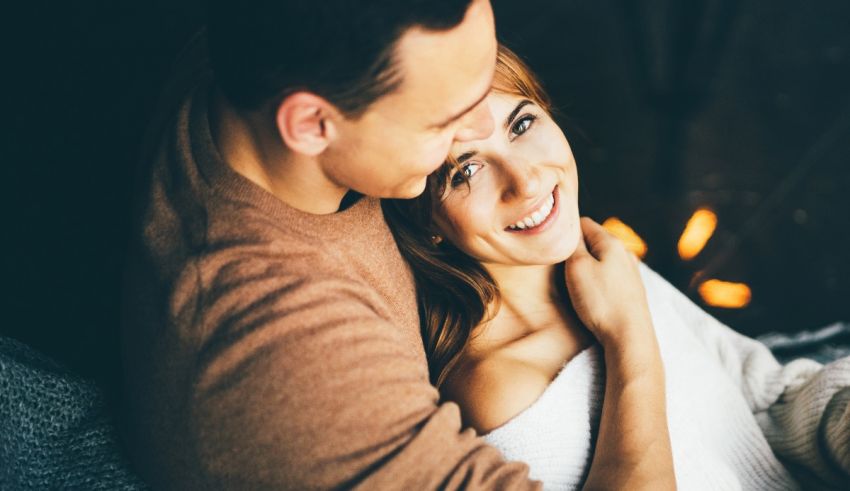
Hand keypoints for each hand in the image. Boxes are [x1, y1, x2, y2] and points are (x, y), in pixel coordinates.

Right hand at [564, 217, 653, 347]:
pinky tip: (593, 296)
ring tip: (576, 284)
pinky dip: (598, 280)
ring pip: (602, 259)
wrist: (629, 336)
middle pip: (594, 241)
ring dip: (587, 267)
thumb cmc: (601, 302)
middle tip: (562, 268)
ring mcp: (631, 271)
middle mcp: (625, 252)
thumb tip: (571, 231)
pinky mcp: (632, 289)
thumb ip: (573, 245)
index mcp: (612, 242)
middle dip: (577, 251)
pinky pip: (609, 275)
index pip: (583, 223)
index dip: (566, 233)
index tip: (555, 248)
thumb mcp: (577, 268)